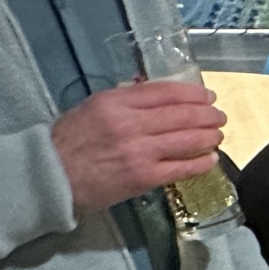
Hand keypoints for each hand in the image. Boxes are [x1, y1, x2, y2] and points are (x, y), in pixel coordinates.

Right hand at [52, 80, 224, 213]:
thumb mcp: (92, 107)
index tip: (207, 96)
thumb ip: (123, 99)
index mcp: (116, 102)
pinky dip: (200, 163)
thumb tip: (153, 92)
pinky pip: (181, 168)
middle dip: (207, 114)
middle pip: (182, 114)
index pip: (165, 92)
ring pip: (187, 139)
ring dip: (208, 137)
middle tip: (219, 117)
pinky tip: (210, 160)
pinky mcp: (143, 177)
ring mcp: (139, 151)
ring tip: (218, 135)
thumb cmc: (67, 142)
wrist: (50, 178)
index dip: (192, 93)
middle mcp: (130, 123)